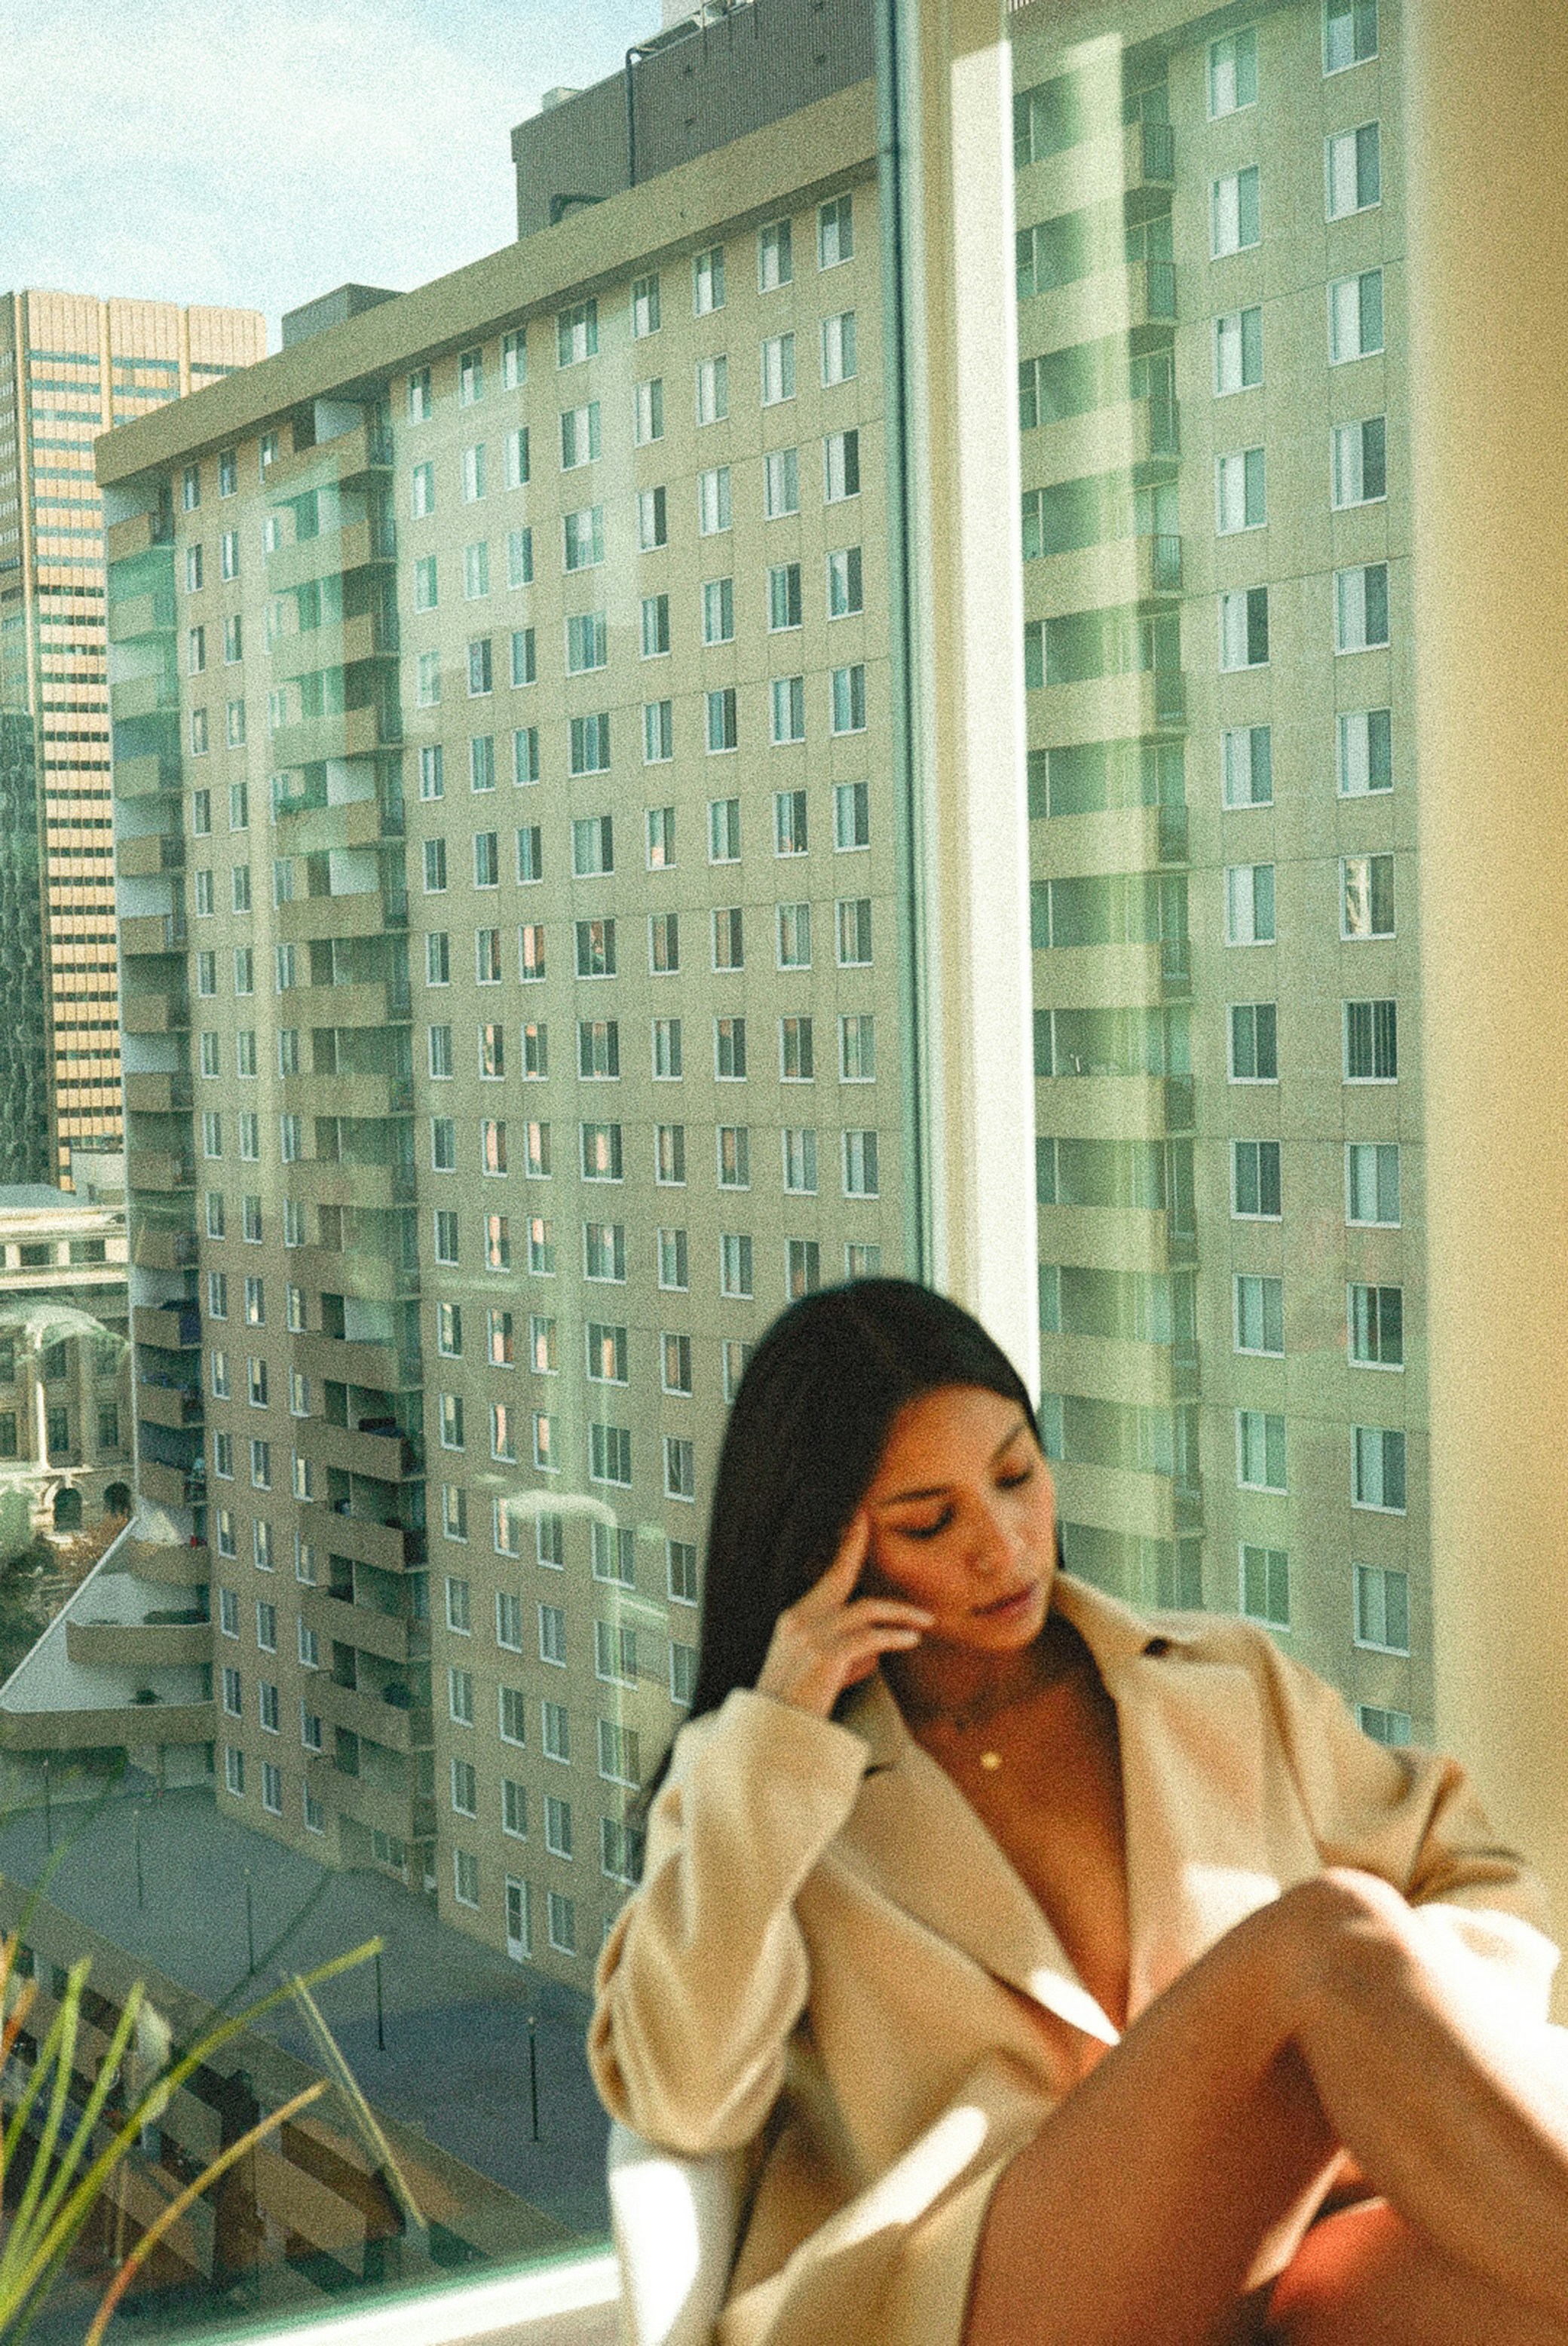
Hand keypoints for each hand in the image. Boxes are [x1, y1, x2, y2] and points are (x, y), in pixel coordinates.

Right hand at [756, 1512, 933, 1718]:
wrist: (774, 1730)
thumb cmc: (797, 1705)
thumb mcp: (817, 1670)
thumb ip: (845, 1652)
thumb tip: (878, 1649)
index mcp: (793, 1619)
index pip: (824, 1577)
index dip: (843, 1548)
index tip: (857, 1521)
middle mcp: (800, 1620)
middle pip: (840, 1576)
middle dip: (856, 1546)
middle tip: (871, 1523)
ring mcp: (812, 1636)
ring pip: (866, 1609)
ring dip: (901, 1613)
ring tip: (925, 1621)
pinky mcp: (827, 1656)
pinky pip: (871, 1638)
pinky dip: (895, 1636)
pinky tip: (911, 1639)